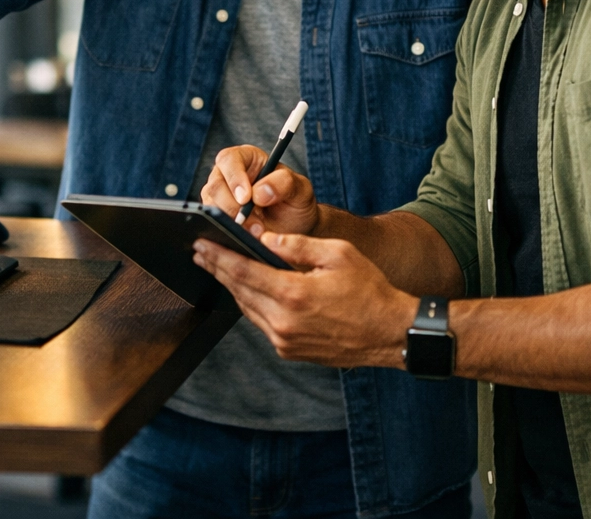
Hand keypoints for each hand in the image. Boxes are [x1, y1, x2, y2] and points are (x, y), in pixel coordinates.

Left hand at [193, 232, 414, 368]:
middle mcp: (284, 322)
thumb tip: (264, 240)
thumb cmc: (369, 290)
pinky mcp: (289, 351)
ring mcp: (285, 340)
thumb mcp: (338, 254)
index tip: (201, 244)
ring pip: (247, 309)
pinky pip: (261, 323)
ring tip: (217, 267)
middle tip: (200, 252)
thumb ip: (298, 246)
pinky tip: (245, 290)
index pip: (243, 271)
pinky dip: (251, 304)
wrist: (390, 334)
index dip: (219, 257)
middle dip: (217, 269)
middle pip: (239, 291)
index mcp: (294, 294)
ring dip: (231, 287)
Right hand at [199, 144, 319, 237]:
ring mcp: (220, 198)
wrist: (294, 230)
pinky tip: (245, 238)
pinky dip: (227, 232)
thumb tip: (259, 193)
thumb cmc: (295, 203)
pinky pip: (213, 224)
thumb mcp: (299, 189)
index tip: (246, 198)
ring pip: (211, 207)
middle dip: (233, 207)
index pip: (229, 159)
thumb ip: (284, 183)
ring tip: (257, 233)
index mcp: (247, 159)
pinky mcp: (217, 218)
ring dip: (232, 222)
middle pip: (215, 185)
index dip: (234, 177)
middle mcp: (228, 176)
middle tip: (255, 224)